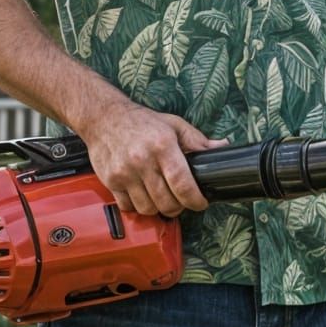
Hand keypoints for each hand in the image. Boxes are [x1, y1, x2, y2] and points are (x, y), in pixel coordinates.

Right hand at [79, 101, 228, 217]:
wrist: (103, 117)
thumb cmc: (140, 121)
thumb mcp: (173, 125)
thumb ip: (197, 140)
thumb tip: (222, 146)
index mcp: (162, 146)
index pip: (182, 184)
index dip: (195, 200)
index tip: (200, 202)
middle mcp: (142, 161)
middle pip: (167, 202)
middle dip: (179, 207)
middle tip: (181, 200)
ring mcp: (125, 173)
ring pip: (148, 209)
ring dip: (158, 208)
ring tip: (162, 198)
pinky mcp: (111, 181)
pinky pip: (128, 207)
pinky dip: (138, 207)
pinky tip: (143, 196)